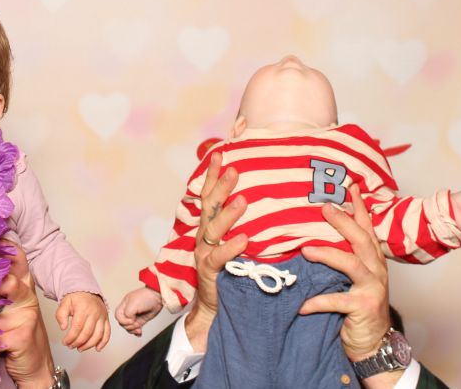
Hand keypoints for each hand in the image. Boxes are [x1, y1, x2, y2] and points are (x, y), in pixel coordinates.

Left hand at [57, 291, 109, 350]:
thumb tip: (63, 327)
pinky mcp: (106, 319)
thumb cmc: (76, 298)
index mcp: (83, 308)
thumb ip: (61, 315)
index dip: (71, 338)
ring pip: (98, 335)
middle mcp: (94, 313)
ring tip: (80, 348)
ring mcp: (102, 316)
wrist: (87, 290)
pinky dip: (103, 342)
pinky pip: (107, 332)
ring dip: (89, 345)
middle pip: (87, 333)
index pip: (77, 327)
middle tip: (71, 346)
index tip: (65, 342)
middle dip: (78, 342)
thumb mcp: (64, 303)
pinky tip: (97, 348)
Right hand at [115, 286, 163, 336]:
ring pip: (128, 328)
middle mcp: (128, 312)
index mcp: (124, 306)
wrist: (157, 298)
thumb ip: (128, 313)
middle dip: (129, 326)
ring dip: (133, 330)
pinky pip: (135, 329)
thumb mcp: (133, 304)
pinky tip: (140, 333)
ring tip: (139, 329)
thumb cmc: (145, 297)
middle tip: (137, 324)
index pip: (118, 316)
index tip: (131, 319)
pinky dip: (137, 333)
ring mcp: (134, 317)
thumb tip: (130, 321)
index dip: (123, 320)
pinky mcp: (140, 321)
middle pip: (122, 323)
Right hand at [184, 151, 248, 352]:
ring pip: (213, 228)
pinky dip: (231, 246)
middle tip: (234, 170)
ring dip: (228, 214)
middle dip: (220, 187)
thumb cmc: (227, 272)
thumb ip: (239, 225)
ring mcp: (204, 253)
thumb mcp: (232, 244)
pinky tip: (244, 238)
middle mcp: (202, 236)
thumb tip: (258, 201)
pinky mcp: (210, 271)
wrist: (213, 307)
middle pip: (209, 206)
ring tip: (243, 200)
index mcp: (207, 227)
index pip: (208, 196)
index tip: (218, 153)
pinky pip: (220, 256)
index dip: (211, 175)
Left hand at [300, 185, 399, 385]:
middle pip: (361, 240)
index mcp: (373, 260)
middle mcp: (376, 270)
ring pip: (351, 265)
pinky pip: (337, 301)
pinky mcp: (363, 307)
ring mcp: (372, 288)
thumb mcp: (353, 279)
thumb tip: (312, 237)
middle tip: (324, 207)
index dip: (360, 208)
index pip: (367, 229)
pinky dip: (318, 301)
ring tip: (305, 250)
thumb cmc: (358, 307)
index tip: (350, 187)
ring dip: (327, 255)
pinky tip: (302, 304)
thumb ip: (342, 258)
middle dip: (343, 221)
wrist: (374, 343)